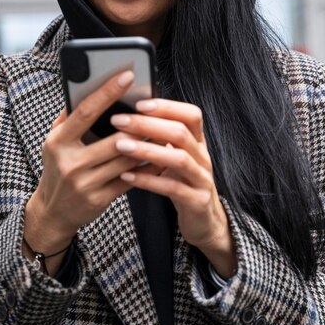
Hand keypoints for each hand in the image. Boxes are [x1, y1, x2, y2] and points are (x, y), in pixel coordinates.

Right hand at [23, 70, 160, 274]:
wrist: (52, 212)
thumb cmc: (58, 167)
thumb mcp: (55, 141)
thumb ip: (69, 115)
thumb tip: (86, 86)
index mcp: (58, 142)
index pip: (86, 111)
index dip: (107, 92)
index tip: (127, 75)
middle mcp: (70, 163)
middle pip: (114, 138)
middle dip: (138, 124)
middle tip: (157, 107)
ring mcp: (85, 183)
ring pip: (126, 158)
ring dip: (148, 144)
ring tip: (163, 128)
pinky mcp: (100, 199)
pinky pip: (131, 178)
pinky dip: (147, 166)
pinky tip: (159, 154)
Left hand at [110, 99, 236, 278]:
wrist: (205, 221)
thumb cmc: (183, 182)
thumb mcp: (177, 155)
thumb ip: (162, 137)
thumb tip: (133, 113)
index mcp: (198, 142)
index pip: (191, 115)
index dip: (167, 107)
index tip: (139, 103)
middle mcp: (202, 157)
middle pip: (180, 132)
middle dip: (148, 124)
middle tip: (119, 121)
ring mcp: (202, 179)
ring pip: (178, 158)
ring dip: (147, 150)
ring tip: (120, 146)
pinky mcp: (196, 201)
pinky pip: (172, 188)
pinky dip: (149, 180)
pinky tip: (127, 176)